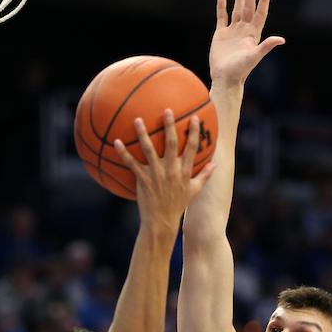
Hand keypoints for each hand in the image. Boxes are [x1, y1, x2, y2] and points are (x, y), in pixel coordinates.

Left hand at [114, 111, 215, 229]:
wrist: (162, 221)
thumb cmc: (178, 205)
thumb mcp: (194, 191)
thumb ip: (205, 175)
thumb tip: (216, 164)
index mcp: (184, 171)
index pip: (192, 149)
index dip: (194, 133)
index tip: (195, 118)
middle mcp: (171, 171)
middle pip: (171, 144)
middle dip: (170, 126)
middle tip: (167, 110)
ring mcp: (156, 175)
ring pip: (149, 150)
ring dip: (143, 134)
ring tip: (138, 120)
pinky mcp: (143, 180)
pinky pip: (132, 164)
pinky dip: (123, 153)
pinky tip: (116, 141)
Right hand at [210, 0, 283, 88]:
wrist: (224, 78)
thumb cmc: (240, 70)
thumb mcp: (254, 57)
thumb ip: (266, 46)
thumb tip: (281, 39)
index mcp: (253, 34)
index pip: (260, 13)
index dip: (264, 0)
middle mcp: (244, 30)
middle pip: (248, 8)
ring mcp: (232, 32)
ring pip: (236, 10)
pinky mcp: (221, 35)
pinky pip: (222, 17)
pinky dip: (222, 7)